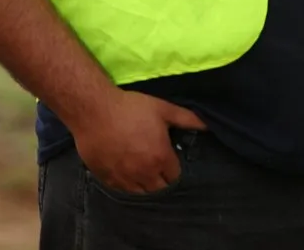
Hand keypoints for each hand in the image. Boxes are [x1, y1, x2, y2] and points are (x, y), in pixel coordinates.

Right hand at [73, 90, 206, 193]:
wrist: (96, 111)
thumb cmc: (132, 108)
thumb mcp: (163, 109)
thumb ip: (187, 119)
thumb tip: (207, 126)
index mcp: (160, 158)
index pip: (175, 176)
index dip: (173, 168)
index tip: (169, 158)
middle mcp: (145, 174)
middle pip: (160, 189)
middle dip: (162, 180)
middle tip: (157, 165)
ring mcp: (125, 180)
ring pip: (142, 194)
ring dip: (146, 185)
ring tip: (143, 171)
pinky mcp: (108, 180)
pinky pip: (123, 191)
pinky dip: (128, 185)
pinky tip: (127, 173)